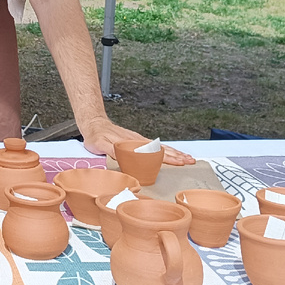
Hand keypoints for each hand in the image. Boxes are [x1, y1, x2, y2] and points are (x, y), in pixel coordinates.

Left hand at [78, 117, 194, 165]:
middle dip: (177, 155)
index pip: (154, 152)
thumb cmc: (95, 135)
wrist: (93, 123)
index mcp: (131, 143)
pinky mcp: (136, 141)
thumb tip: (123, 156)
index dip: (168, 157)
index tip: (180, 161)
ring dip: (174, 153)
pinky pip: (154, 146)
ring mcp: (138, 141)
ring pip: (160, 147)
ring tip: (186, 158)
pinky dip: (165, 150)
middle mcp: (137, 141)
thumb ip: (111, 150)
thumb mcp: (100, 144)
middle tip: (191, 161)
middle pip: (162, 149)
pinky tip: (170, 153)